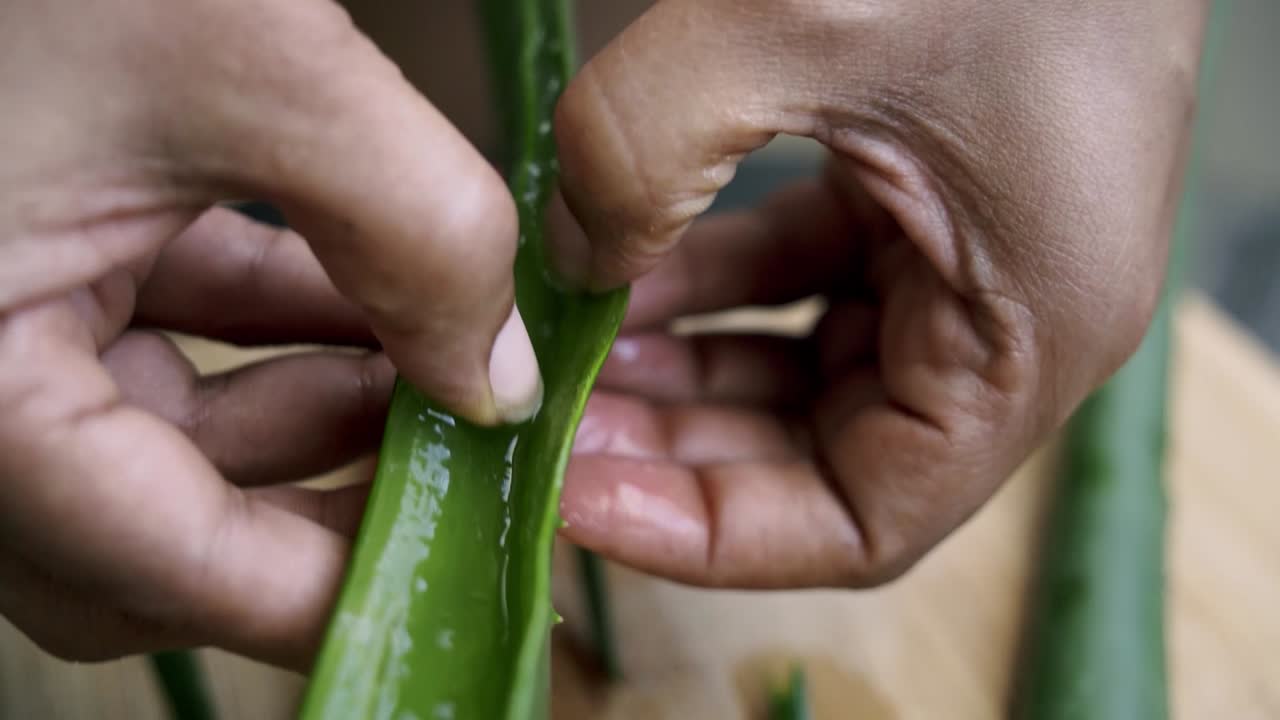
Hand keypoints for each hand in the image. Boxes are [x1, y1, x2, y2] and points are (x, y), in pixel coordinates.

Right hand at [0, 0, 539, 666]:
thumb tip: (500, 380)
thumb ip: (411, 229)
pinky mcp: (8, 259)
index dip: (329, 584)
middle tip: (451, 443)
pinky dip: (256, 330)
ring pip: (159, 440)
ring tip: (432, 348)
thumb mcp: (247, 61)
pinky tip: (356, 287)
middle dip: (319, 493)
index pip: (164, 570)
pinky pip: (141, 344)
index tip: (460, 561)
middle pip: (156, 536)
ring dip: (305, 406)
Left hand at [557, 0, 1205, 586]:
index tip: (581, 500)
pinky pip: (809, 283)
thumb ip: (641, 155)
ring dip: (687, 368)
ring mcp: (971, 265)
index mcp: (1024, 341)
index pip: (858, 525)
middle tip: (551, 427)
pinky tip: (622, 271)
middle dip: (676, 447)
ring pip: (806, 374)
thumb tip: (565, 259)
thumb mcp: (785, 27)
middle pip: (819, 457)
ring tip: (568, 354)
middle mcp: (1010, 328)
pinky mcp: (932, 205)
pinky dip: (717, 284)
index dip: (708, 534)